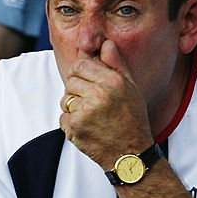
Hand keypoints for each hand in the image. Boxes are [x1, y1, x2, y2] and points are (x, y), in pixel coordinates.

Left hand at [59, 40, 152, 168]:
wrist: (130, 154)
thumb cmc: (132, 119)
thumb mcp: (131, 88)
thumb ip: (116, 64)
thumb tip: (106, 43)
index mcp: (113, 81)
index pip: (81, 64)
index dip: (82, 72)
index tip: (88, 83)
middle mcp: (99, 95)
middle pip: (71, 80)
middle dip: (77, 90)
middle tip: (92, 102)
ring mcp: (85, 112)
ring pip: (65, 99)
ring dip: (73, 107)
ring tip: (92, 116)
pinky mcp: (75, 128)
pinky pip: (63, 117)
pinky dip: (72, 123)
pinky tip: (88, 128)